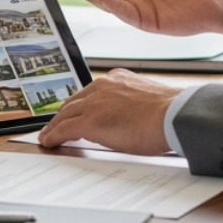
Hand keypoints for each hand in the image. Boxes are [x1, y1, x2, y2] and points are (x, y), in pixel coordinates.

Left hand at [37, 71, 178, 154]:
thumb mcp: (148, 101)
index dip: (80, 105)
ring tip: (48, 136)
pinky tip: (48, 143)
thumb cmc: (170, 113)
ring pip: (65, 115)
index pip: (91, 93)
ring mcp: (94, 103)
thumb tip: (132, 118)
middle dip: (64, 114)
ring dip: (54, 126)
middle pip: (74, 102)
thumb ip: (133, 105)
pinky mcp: (89, 121)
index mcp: (117, 80)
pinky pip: (64, 130)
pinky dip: (53, 136)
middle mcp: (102, 86)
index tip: (75, 112)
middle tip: (56, 125)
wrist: (174, 115)